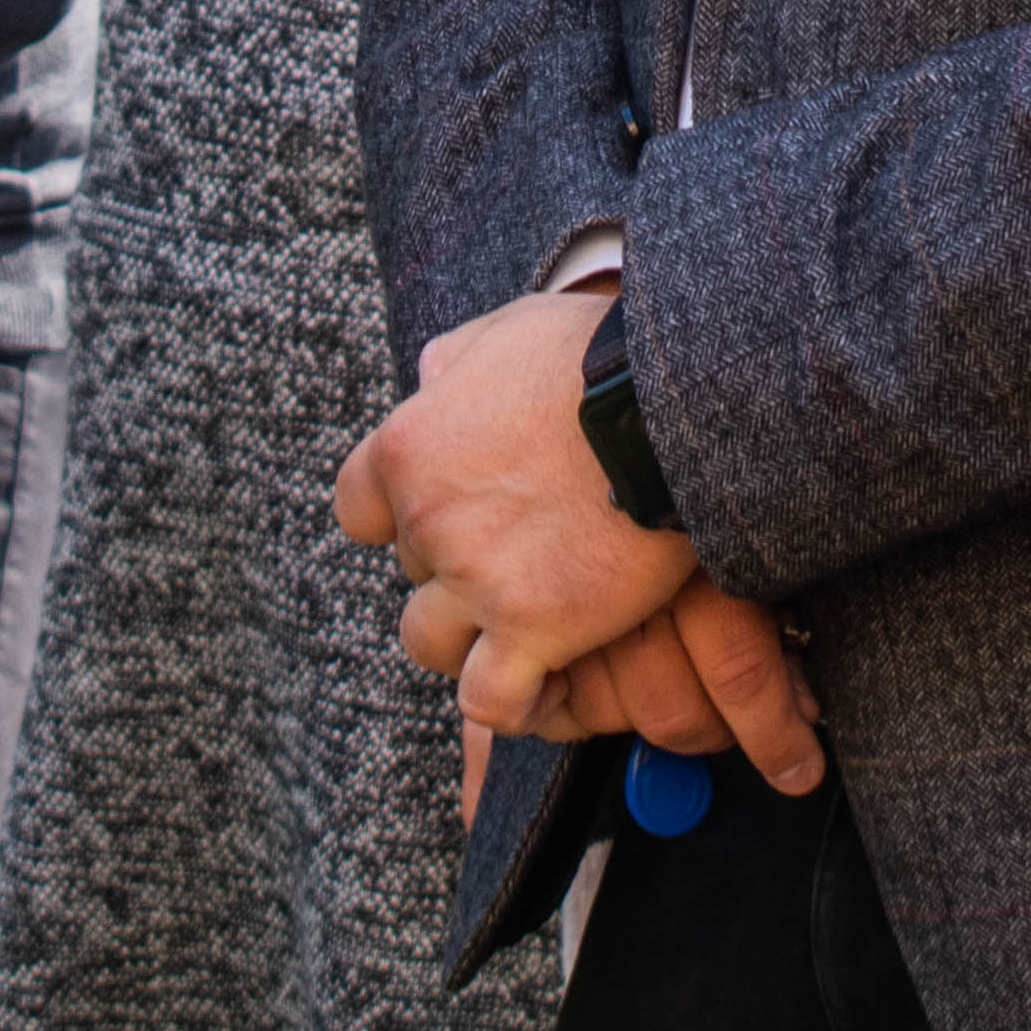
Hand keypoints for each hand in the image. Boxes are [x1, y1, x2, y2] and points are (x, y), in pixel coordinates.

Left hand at [336, 293, 824, 795]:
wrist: (673, 403)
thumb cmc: (601, 356)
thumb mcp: (511, 328)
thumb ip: (458, 359)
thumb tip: (431, 380)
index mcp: (409, 446)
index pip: (357, 509)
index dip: (399, 520)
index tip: (448, 519)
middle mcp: (428, 518)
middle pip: (412, 572)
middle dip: (457, 567)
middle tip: (525, 553)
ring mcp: (477, 579)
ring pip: (430, 644)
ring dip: (471, 638)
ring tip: (527, 624)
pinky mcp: (534, 629)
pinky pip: (491, 701)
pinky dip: (514, 702)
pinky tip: (550, 681)